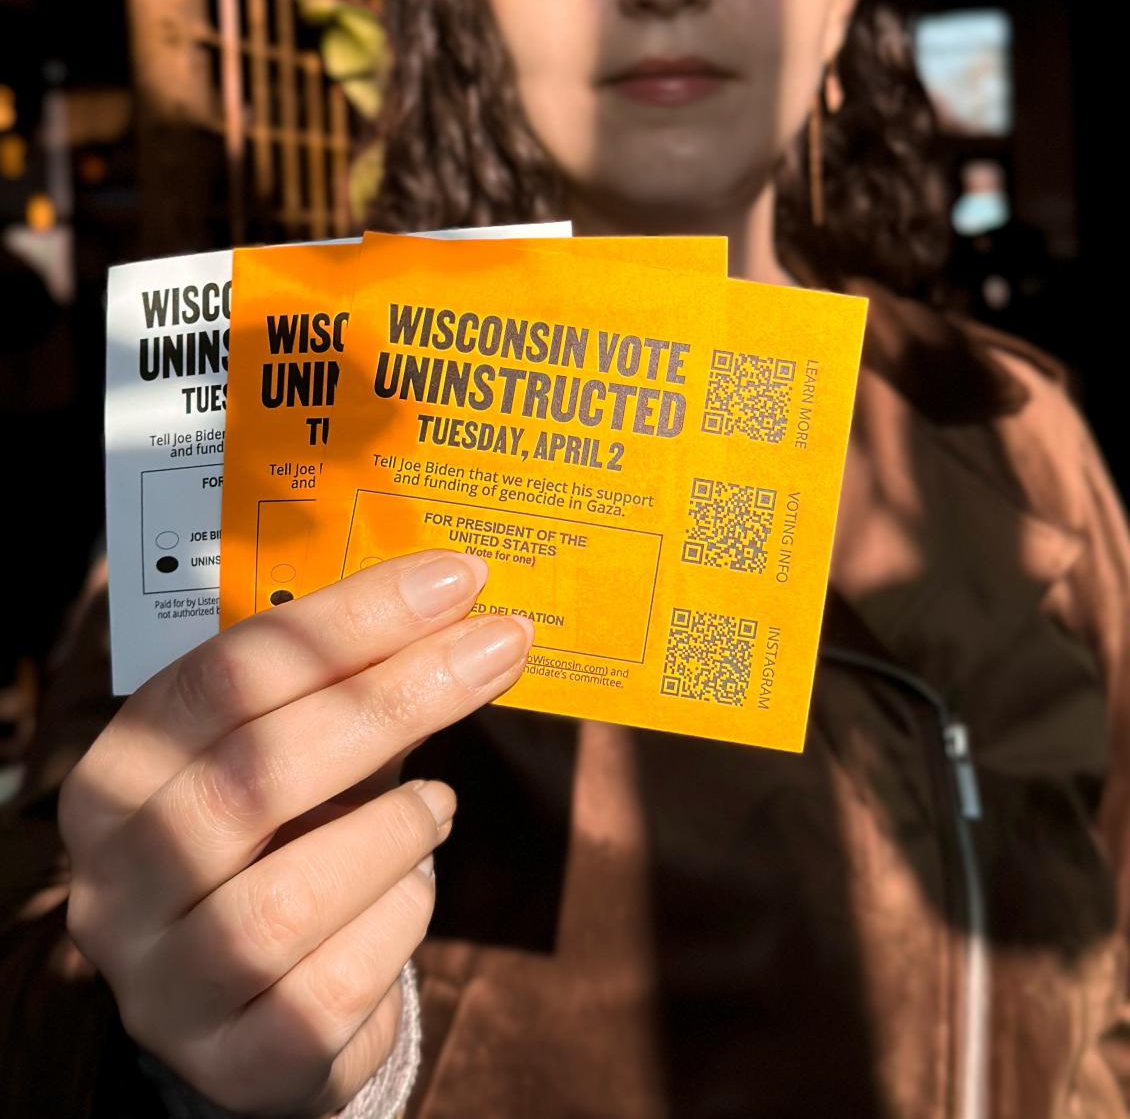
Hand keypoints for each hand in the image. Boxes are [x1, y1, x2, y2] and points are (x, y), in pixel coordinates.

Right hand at [59, 550, 529, 1116]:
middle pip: (257, 773)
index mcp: (117, 776)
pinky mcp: (235, 1065)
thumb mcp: (290, 753)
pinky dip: (401, 915)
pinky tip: (413, 884)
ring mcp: (166, 986)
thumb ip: (347, 683)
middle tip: (497, 647)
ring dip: (397, 829)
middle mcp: (116, 884)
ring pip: (291, 896)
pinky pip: (336, 986)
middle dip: (396, 696)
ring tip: (441, 801)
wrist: (261, 1001)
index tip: (454, 578)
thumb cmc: (284, 840)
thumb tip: (456, 595)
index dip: (348, 619)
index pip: (226, 675)